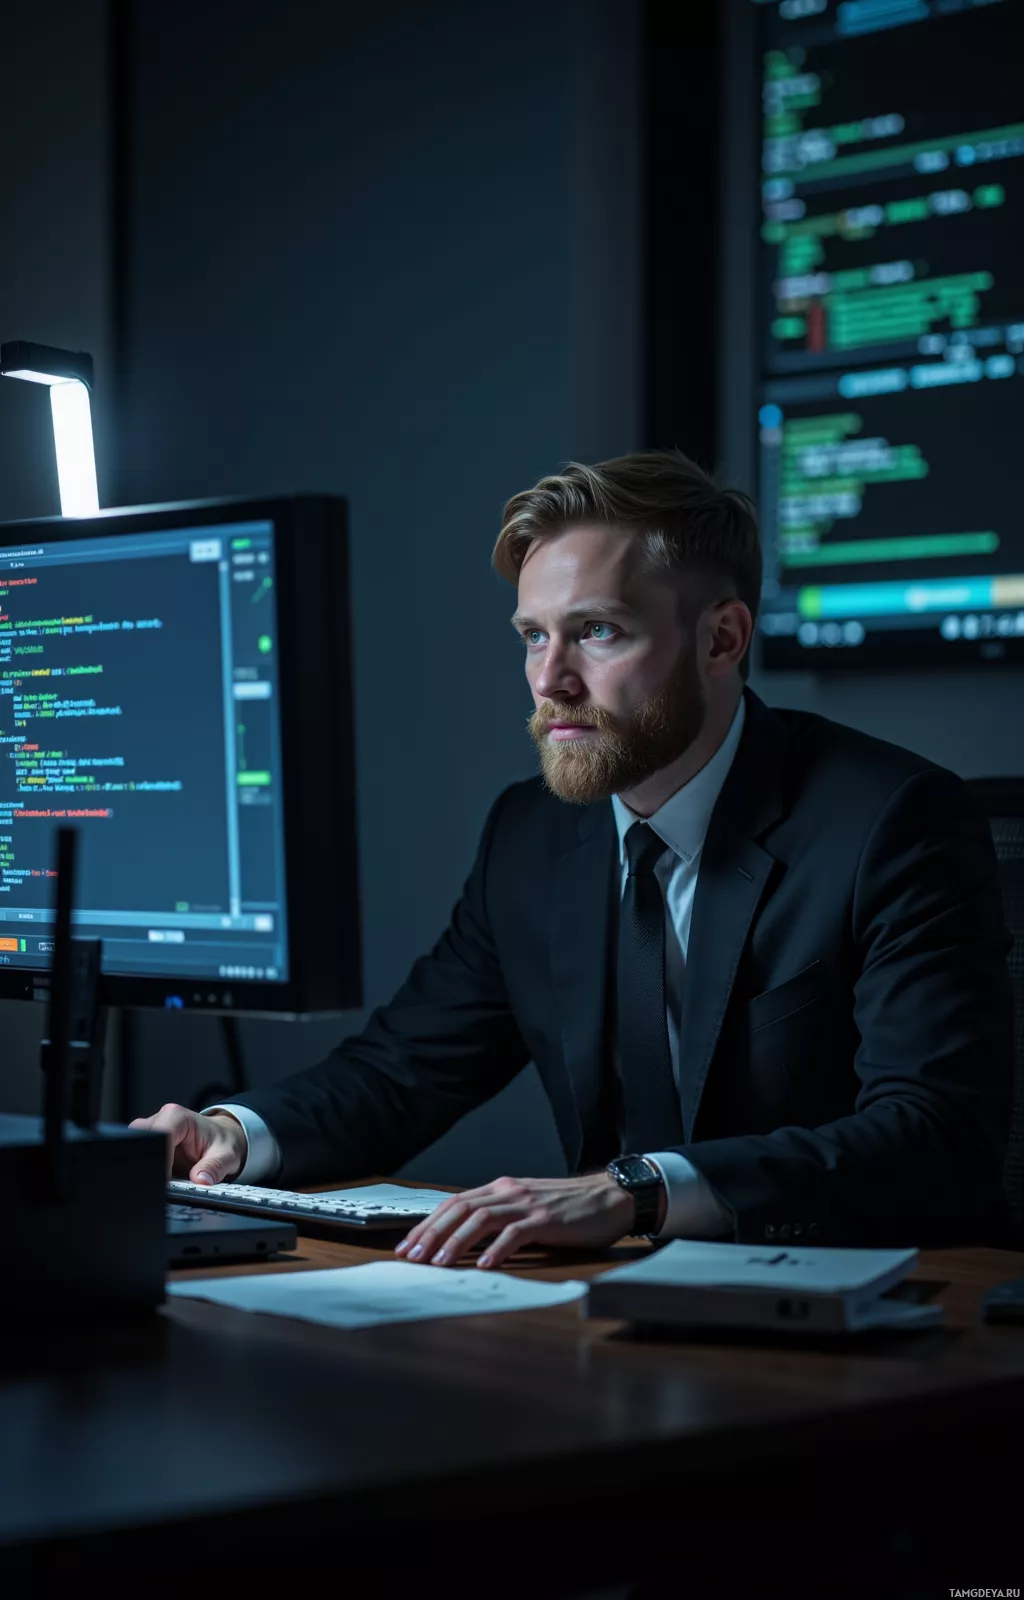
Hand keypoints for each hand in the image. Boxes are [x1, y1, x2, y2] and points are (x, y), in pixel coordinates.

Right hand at [129, 1102, 246, 1183]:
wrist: (221, 1138)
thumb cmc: (222, 1142)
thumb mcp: (226, 1156)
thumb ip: (214, 1167)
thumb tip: (202, 1180)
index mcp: (178, 1116)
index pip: (158, 1136)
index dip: (161, 1159)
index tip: (167, 1179)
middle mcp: (161, 1119)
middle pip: (140, 1141)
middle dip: (150, 1164)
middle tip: (167, 1181)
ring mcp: (152, 1131)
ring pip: (136, 1150)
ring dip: (149, 1167)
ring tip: (168, 1178)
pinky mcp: (148, 1143)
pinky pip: (139, 1157)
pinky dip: (149, 1169)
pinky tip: (163, 1177)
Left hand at [394, 1172, 636, 1269]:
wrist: (609, 1197)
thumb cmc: (568, 1207)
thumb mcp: (526, 1206)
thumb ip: (499, 1216)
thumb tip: (464, 1241)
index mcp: (501, 1188)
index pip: (454, 1203)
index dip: (428, 1223)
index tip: (408, 1244)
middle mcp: (509, 1191)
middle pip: (460, 1208)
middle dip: (431, 1233)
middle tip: (411, 1257)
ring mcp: (527, 1204)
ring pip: (481, 1219)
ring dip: (455, 1242)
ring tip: (438, 1263)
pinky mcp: (547, 1220)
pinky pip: (515, 1233)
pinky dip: (496, 1249)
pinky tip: (484, 1265)